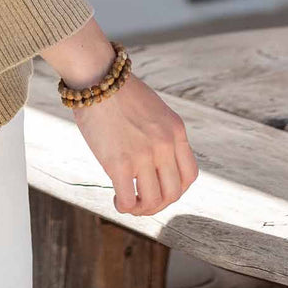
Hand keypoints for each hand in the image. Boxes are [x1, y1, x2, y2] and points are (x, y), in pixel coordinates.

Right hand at [70, 71, 198, 215]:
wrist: (97, 78)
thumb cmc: (120, 92)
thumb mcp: (154, 110)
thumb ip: (161, 135)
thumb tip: (156, 165)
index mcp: (176, 131)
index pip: (189, 175)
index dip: (176, 189)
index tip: (160, 188)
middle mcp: (165, 145)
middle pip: (173, 193)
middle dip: (158, 203)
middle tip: (143, 201)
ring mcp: (144, 156)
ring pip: (153, 201)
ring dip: (141, 209)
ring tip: (129, 203)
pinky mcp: (120, 164)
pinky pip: (128, 200)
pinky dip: (124, 206)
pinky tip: (116, 199)